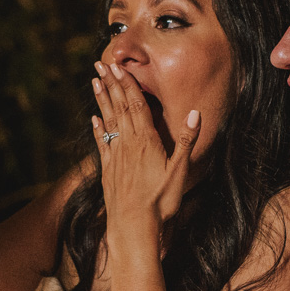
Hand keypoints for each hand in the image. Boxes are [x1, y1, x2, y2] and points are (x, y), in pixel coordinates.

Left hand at [91, 61, 199, 239]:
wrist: (134, 226)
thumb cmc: (160, 201)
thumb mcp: (179, 171)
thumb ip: (186, 141)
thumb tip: (195, 114)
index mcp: (146, 141)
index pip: (136, 105)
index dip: (128, 84)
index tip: (119, 66)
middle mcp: (128, 144)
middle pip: (119, 108)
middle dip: (111, 84)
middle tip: (101, 64)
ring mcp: (116, 156)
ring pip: (108, 121)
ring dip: (102, 100)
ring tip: (94, 82)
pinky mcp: (108, 170)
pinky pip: (102, 143)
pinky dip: (98, 128)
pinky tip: (94, 119)